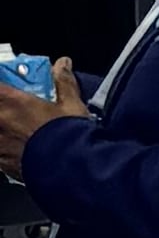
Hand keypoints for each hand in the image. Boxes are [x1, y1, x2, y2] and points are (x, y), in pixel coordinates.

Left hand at [0, 56, 78, 180]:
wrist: (73, 173)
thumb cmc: (71, 138)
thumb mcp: (72, 106)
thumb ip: (64, 83)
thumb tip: (63, 64)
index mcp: (11, 103)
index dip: (2, 88)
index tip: (7, 89)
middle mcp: (0, 122)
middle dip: (4, 108)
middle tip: (12, 109)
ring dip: (2, 130)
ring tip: (12, 131)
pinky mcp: (2, 165)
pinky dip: (2, 148)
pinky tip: (12, 149)